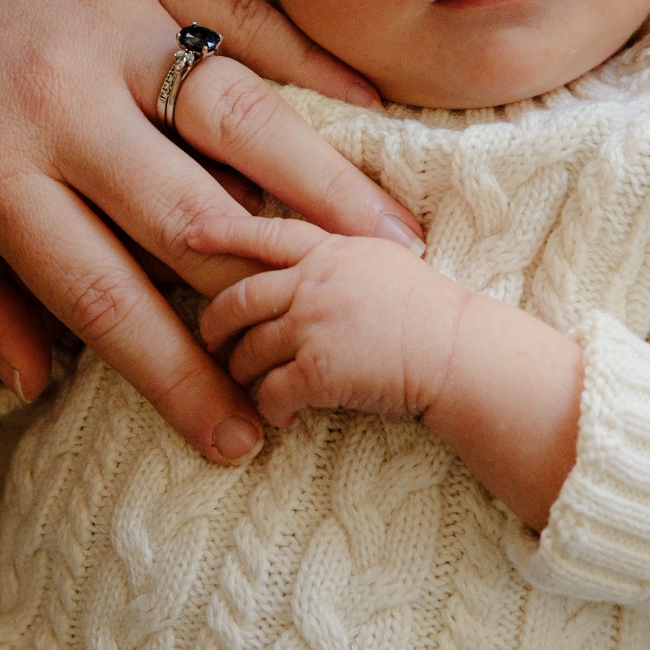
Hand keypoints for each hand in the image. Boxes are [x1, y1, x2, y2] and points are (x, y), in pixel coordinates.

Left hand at [0, 0, 422, 465]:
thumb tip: (29, 383)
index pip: (98, 291)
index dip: (173, 372)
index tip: (235, 437)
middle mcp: (62, 102)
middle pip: (189, 212)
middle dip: (272, 293)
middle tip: (347, 343)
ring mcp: (116, 25)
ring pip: (240, 116)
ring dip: (322, 184)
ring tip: (395, 244)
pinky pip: (251, 18)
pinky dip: (319, 65)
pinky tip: (377, 115)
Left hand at [199, 217, 456, 427]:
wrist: (460, 351)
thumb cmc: (435, 314)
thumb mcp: (386, 262)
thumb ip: (344, 261)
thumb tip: (318, 268)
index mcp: (331, 251)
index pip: (265, 234)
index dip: (222, 232)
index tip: (188, 233)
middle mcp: (313, 282)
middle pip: (240, 299)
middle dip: (216, 322)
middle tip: (210, 338)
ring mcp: (312, 325)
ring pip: (249, 349)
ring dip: (242, 371)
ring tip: (247, 383)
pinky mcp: (316, 370)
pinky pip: (272, 392)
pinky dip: (271, 408)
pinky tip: (281, 417)